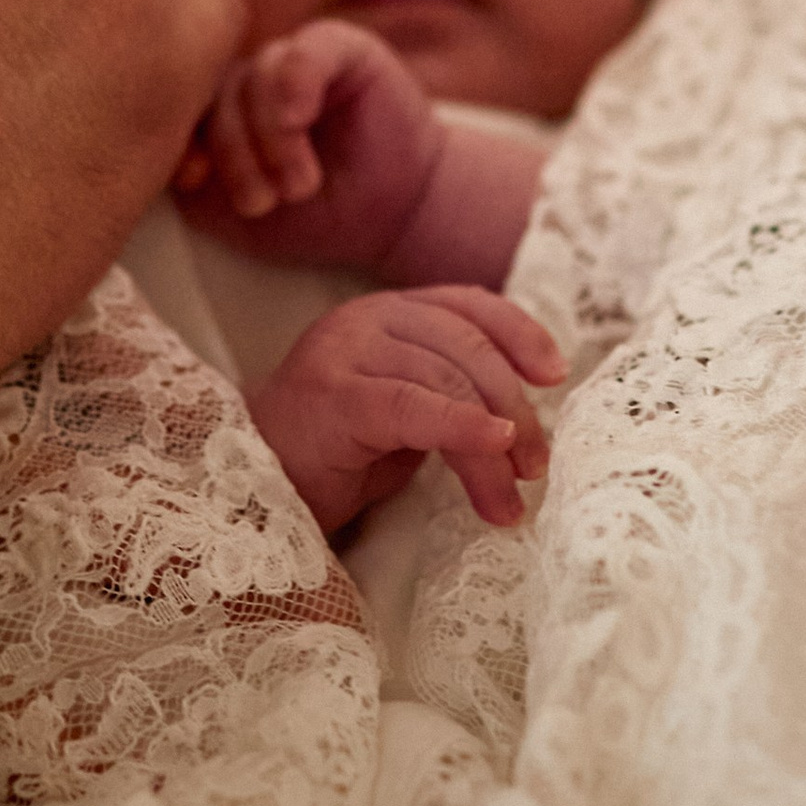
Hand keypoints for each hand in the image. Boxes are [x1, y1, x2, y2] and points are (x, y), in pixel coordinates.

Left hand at [178, 19, 442, 269]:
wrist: (395, 217)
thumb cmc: (315, 220)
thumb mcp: (240, 216)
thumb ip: (198, 187)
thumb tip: (166, 161)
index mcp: (218, 112)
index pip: (179, 110)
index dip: (181, 140)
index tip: (194, 181)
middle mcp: (250, 79)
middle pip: (213, 94)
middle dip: (232, 153)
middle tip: (261, 203)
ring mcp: (293, 60)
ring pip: (255, 77)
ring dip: (272, 138)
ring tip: (299, 186)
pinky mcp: (341, 47)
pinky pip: (305, 51)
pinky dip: (296, 84)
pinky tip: (301, 120)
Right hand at [246, 285, 566, 534]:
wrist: (249, 490)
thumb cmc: (332, 457)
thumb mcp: (406, 412)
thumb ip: (452, 393)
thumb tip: (528, 420)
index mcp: (388, 313)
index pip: (468, 305)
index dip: (520, 333)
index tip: (556, 375)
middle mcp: (367, 318)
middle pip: (467, 347)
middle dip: (515, 409)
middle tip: (536, 469)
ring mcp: (345, 350)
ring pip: (447, 381)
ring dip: (492, 446)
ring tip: (508, 500)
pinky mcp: (333, 395)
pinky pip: (413, 404)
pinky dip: (461, 425)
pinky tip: (492, 445)